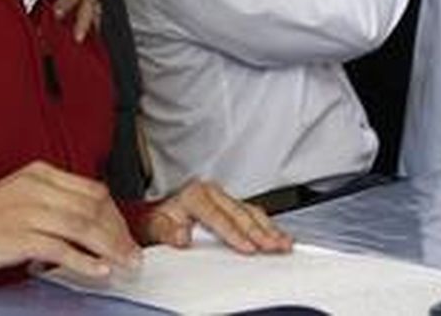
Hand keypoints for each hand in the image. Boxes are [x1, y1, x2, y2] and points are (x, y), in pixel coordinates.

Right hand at [0, 161, 139, 279]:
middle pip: (93, 209)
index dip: (116, 214)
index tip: (126, 234)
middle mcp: (36, 189)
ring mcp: (27, 212)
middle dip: (119, 234)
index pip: (92, 190)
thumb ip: (55, 200)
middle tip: (133, 254)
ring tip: (124, 264)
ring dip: (110, 248)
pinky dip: (84, 261)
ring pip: (82, 227)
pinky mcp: (19, 237)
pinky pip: (61, 249)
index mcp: (39, 174)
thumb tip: (91, 221)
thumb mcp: (22, 194)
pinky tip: (98, 270)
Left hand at [142, 179, 291, 254]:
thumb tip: (181, 237)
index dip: (234, 233)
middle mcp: (212, 193)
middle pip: (240, 213)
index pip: (218, 216)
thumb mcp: (156, 226)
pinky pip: (255, 215)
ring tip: (283, 243)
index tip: (247, 247)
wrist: (162, 217)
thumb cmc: (162, 222)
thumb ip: (167, 232)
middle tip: (273, 247)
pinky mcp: (234, 206)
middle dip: (259, 232)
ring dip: (269, 229)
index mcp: (194, 195)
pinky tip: (279, 237)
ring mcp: (224, 198)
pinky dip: (269, 227)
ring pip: (251, 212)